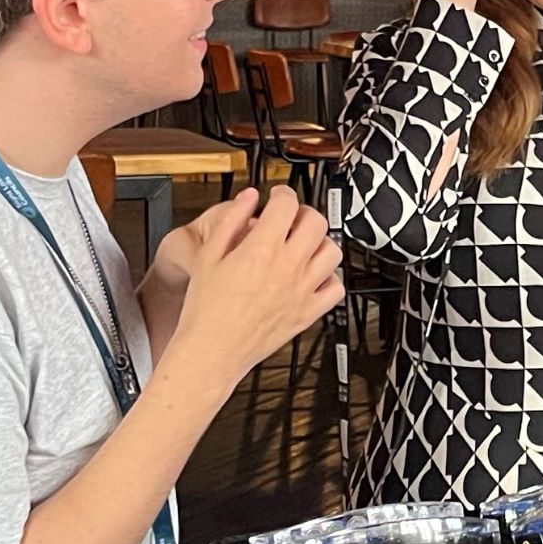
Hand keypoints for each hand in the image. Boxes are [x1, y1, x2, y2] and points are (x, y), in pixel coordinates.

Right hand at [168, 186, 343, 381]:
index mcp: (262, 249)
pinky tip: (313, 275)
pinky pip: (336, 288)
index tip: (278, 196)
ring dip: (320, 242)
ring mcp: (302, 290)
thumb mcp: (207, 256)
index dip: (283, 193)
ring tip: (305, 244)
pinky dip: (329, 277)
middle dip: (304, 213)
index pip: (287, 204)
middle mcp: (288, 267)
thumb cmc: (206, 310)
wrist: (213, 350)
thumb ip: (230, 220)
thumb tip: (247, 198)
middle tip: (292, 217)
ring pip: (332, 252)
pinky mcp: (309, 312)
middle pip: (316, 222)